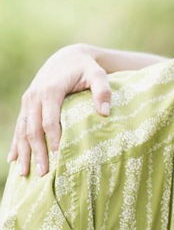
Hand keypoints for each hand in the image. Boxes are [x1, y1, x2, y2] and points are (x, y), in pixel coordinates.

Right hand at [8, 44, 111, 175]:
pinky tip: (13, 159)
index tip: (58, 156)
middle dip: (37, 152)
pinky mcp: (27, 104)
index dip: (53, 139)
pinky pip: (19, 126)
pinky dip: (16, 143)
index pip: (49, 120)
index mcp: (51, 90)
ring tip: (24, 173)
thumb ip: (103, 91)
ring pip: (22, 130)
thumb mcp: (98, 75)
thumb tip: (104, 112)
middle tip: (42, 173)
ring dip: (23, 152)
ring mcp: (28, 100)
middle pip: (33, 129)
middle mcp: (34, 96)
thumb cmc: (86, 68)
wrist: (68, 56)